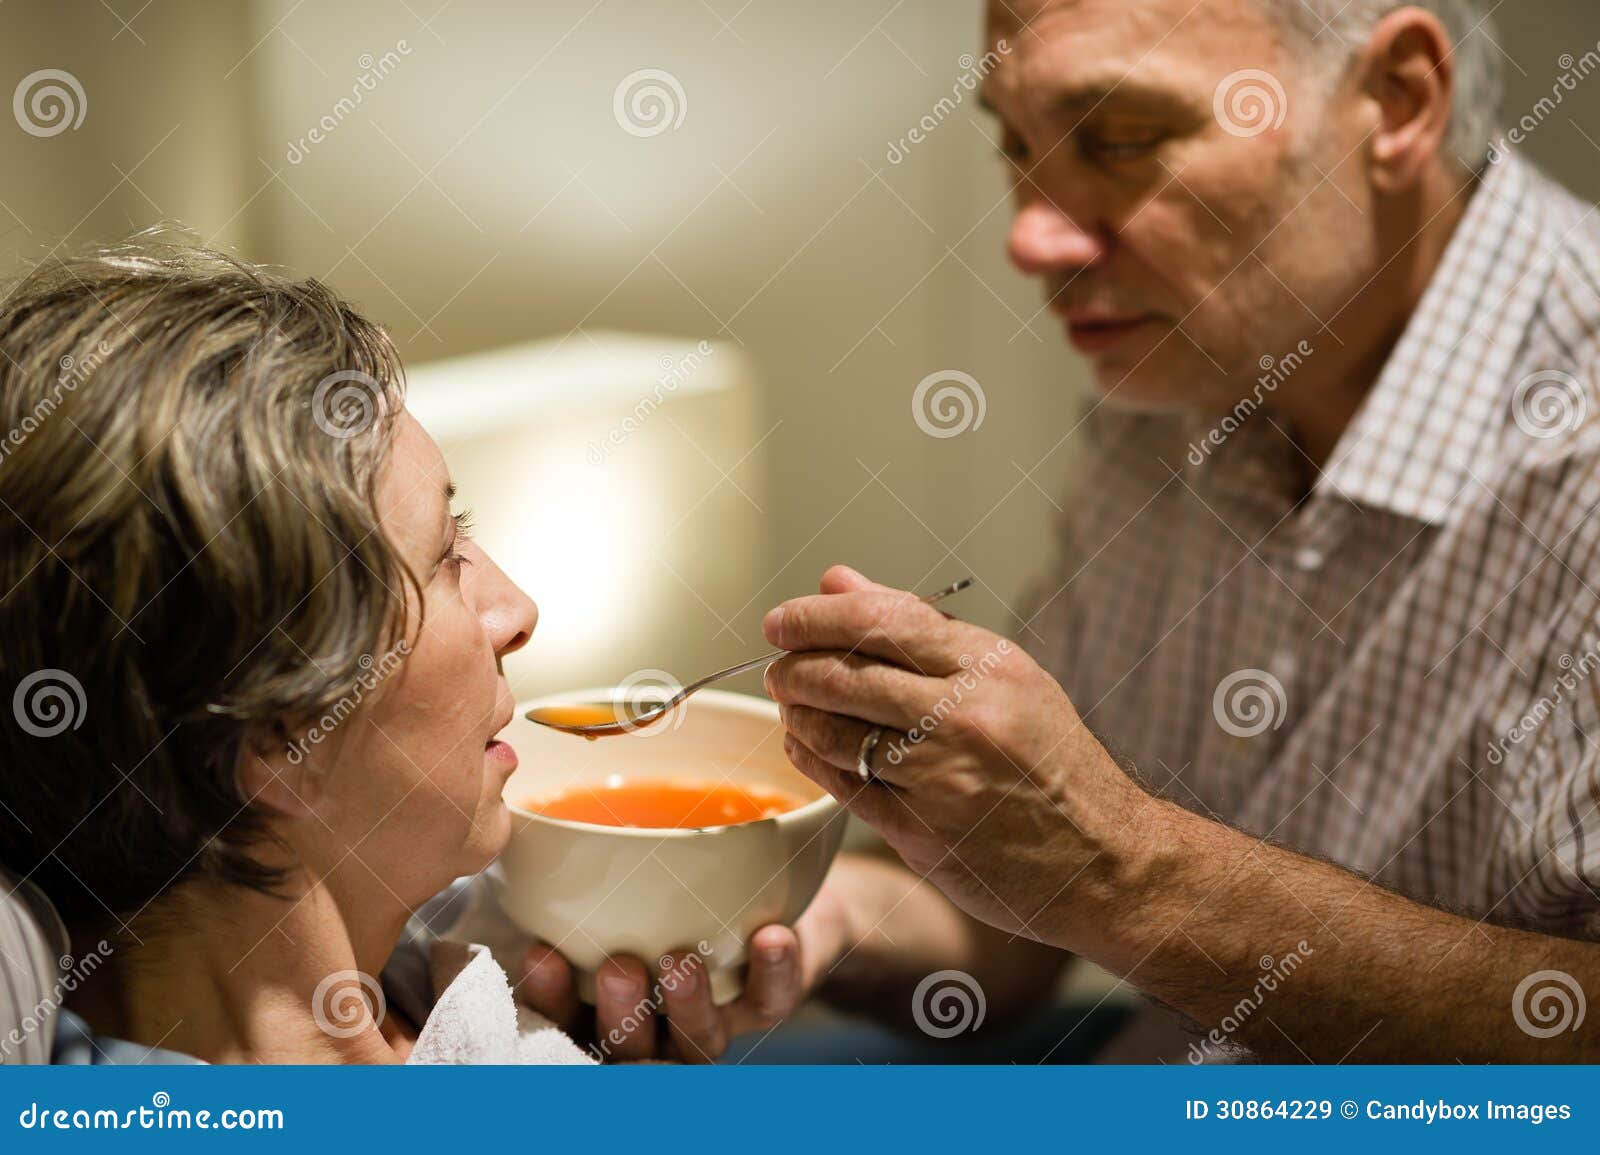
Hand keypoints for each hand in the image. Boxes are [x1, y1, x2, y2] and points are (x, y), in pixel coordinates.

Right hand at [515, 877, 851, 1062]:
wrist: (766, 895)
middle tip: (618, 968)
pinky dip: (773, 972)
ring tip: (681, 959)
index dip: (551, 998)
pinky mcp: (767, 1003)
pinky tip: (769, 936)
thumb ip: (577, 881)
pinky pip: (772, 1000)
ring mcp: (716, 1020)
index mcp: (608, 1006)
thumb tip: (517, 830)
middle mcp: (659, 1027)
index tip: (541, 954)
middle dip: (622, 1013)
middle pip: (633, 1047)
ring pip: (700, 1038)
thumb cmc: (667, 891)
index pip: (567, 1018)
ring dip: (690, 1003)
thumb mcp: (619, 885)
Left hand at [762, 565, 1146, 951]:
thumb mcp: (1006, 677)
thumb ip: (919, 627)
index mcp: (989, 666)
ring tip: (791, 707)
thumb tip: (837, 582)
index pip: (878, 620)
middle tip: (777, 668)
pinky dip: (812, 761)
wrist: (1105, 861)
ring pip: (834, 734)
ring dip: (795, 716)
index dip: (814, 617)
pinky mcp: (923, 834)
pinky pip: (844, 789)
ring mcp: (941, 779)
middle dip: (791, 668)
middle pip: (843, 676)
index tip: (780, 622)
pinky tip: (804, 747)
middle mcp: (965, 716)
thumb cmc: (1053, 762)